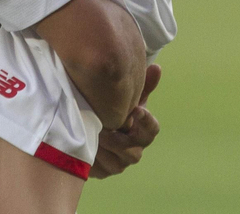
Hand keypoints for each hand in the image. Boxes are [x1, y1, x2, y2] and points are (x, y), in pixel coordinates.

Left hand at [91, 63, 160, 178]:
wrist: (91, 126)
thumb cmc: (113, 109)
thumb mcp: (126, 97)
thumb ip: (142, 84)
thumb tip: (157, 68)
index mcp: (144, 132)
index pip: (152, 130)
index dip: (145, 121)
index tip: (135, 109)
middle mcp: (135, 150)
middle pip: (132, 150)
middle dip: (117, 139)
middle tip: (104, 127)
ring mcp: (120, 164)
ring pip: (115, 162)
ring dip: (102, 148)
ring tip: (90, 134)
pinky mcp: (103, 172)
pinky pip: (99, 170)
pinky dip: (91, 158)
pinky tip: (82, 145)